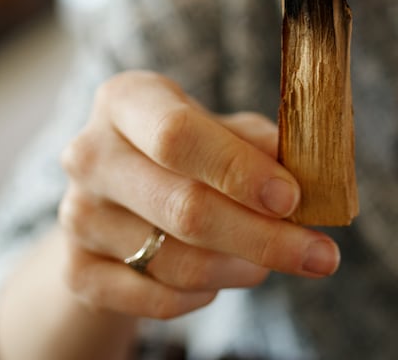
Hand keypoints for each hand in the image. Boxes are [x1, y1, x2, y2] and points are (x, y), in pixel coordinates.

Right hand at [56, 71, 340, 319]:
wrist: (115, 206)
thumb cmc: (186, 156)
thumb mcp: (220, 132)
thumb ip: (259, 144)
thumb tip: (306, 170)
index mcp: (126, 100)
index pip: (178, 135)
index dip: (238, 170)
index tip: (292, 198)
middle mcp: (90, 153)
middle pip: (184, 207)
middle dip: (264, 237)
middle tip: (321, 255)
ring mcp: (76, 214)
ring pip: (177, 261)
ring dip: (241, 269)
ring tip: (267, 262)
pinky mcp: (76, 270)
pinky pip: (157, 299)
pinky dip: (202, 296)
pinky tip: (220, 279)